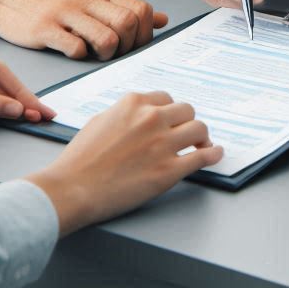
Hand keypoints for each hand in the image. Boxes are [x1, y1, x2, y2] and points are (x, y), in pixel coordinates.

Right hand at [0, 0, 168, 59]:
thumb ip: (126, 8)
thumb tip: (162, 20)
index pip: (141, 10)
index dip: (143, 34)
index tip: (131, 45)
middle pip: (128, 24)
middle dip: (127, 47)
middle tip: (115, 54)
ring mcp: (66, 11)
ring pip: (107, 38)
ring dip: (106, 55)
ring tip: (95, 54)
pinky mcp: (45, 28)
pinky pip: (75, 48)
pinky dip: (80, 56)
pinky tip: (73, 52)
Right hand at [27, 91, 222, 235]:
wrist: (72, 188)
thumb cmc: (79, 159)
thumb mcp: (99, 121)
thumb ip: (124, 114)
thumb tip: (137, 117)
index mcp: (134, 103)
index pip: (166, 99)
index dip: (171, 112)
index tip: (173, 120)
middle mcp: (152, 118)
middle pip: (186, 111)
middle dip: (186, 122)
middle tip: (187, 133)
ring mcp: (163, 143)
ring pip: (199, 129)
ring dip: (201, 136)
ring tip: (203, 144)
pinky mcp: (169, 170)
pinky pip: (201, 157)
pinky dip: (213, 154)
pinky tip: (216, 153)